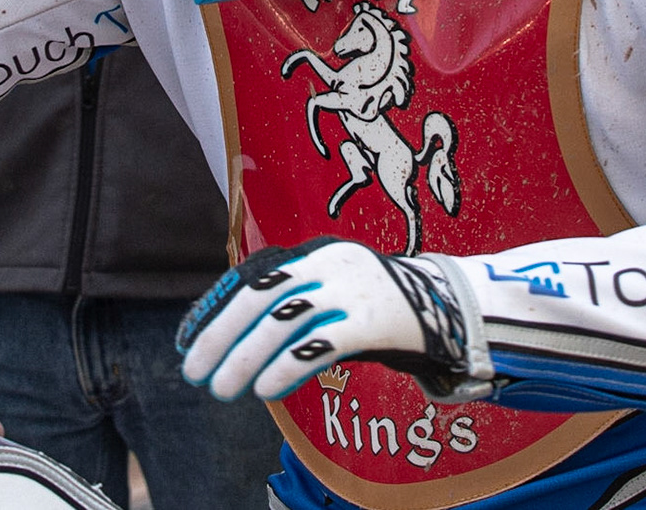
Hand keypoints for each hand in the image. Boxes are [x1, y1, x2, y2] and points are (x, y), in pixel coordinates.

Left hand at [177, 238, 481, 403]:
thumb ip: (296, 308)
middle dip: (220, 335)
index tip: (189, 343)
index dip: (215, 310)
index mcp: (314, 254)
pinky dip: (287, 366)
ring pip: (283, 320)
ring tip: (224, 390)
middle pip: (260, 296)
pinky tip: (266, 389)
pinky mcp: (373, 320)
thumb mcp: (336, 293)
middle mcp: (328, 264)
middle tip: (195, 372)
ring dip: (245, 358)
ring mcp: (352, 289)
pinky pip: (321, 343)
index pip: (251, 278)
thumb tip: (238, 343)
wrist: (456, 307)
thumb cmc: (383, 308)